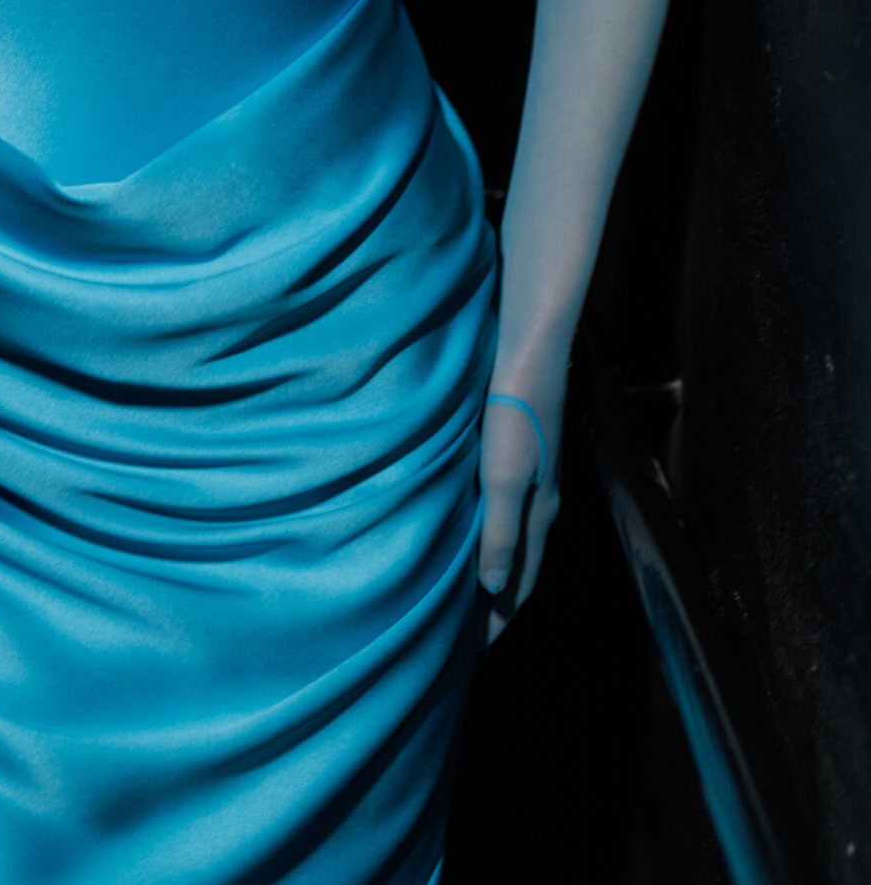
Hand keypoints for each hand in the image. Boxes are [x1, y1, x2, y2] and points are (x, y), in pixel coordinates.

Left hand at [477, 382, 561, 643]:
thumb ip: (500, 533)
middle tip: (468, 635)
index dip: (499, 618)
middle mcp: (541, 503)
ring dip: (493, 571)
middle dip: (497, 603)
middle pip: (519, 567)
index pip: (520, 583)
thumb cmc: (513, 413)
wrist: (529, 354)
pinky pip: (503, 513)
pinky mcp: (520, 456)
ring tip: (465, 595)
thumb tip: (494, 590)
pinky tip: (468, 532)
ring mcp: (533, 480)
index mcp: (540, 515)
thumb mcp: (503, 477)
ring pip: (512, 540)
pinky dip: (488, 537)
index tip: (476, 652)